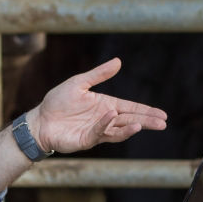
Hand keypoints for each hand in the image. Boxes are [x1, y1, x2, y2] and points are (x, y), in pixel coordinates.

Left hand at [30, 57, 166, 153]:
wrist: (39, 120)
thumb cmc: (58, 101)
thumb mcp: (79, 83)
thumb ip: (99, 74)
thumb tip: (118, 61)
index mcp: (105, 104)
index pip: (130, 107)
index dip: (146, 110)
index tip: (162, 114)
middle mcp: (105, 118)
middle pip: (130, 120)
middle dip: (147, 121)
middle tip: (162, 123)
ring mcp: (97, 131)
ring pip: (119, 130)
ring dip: (132, 127)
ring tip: (144, 124)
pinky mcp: (87, 140)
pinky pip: (100, 132)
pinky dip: (107, 125)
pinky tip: (113, 116)